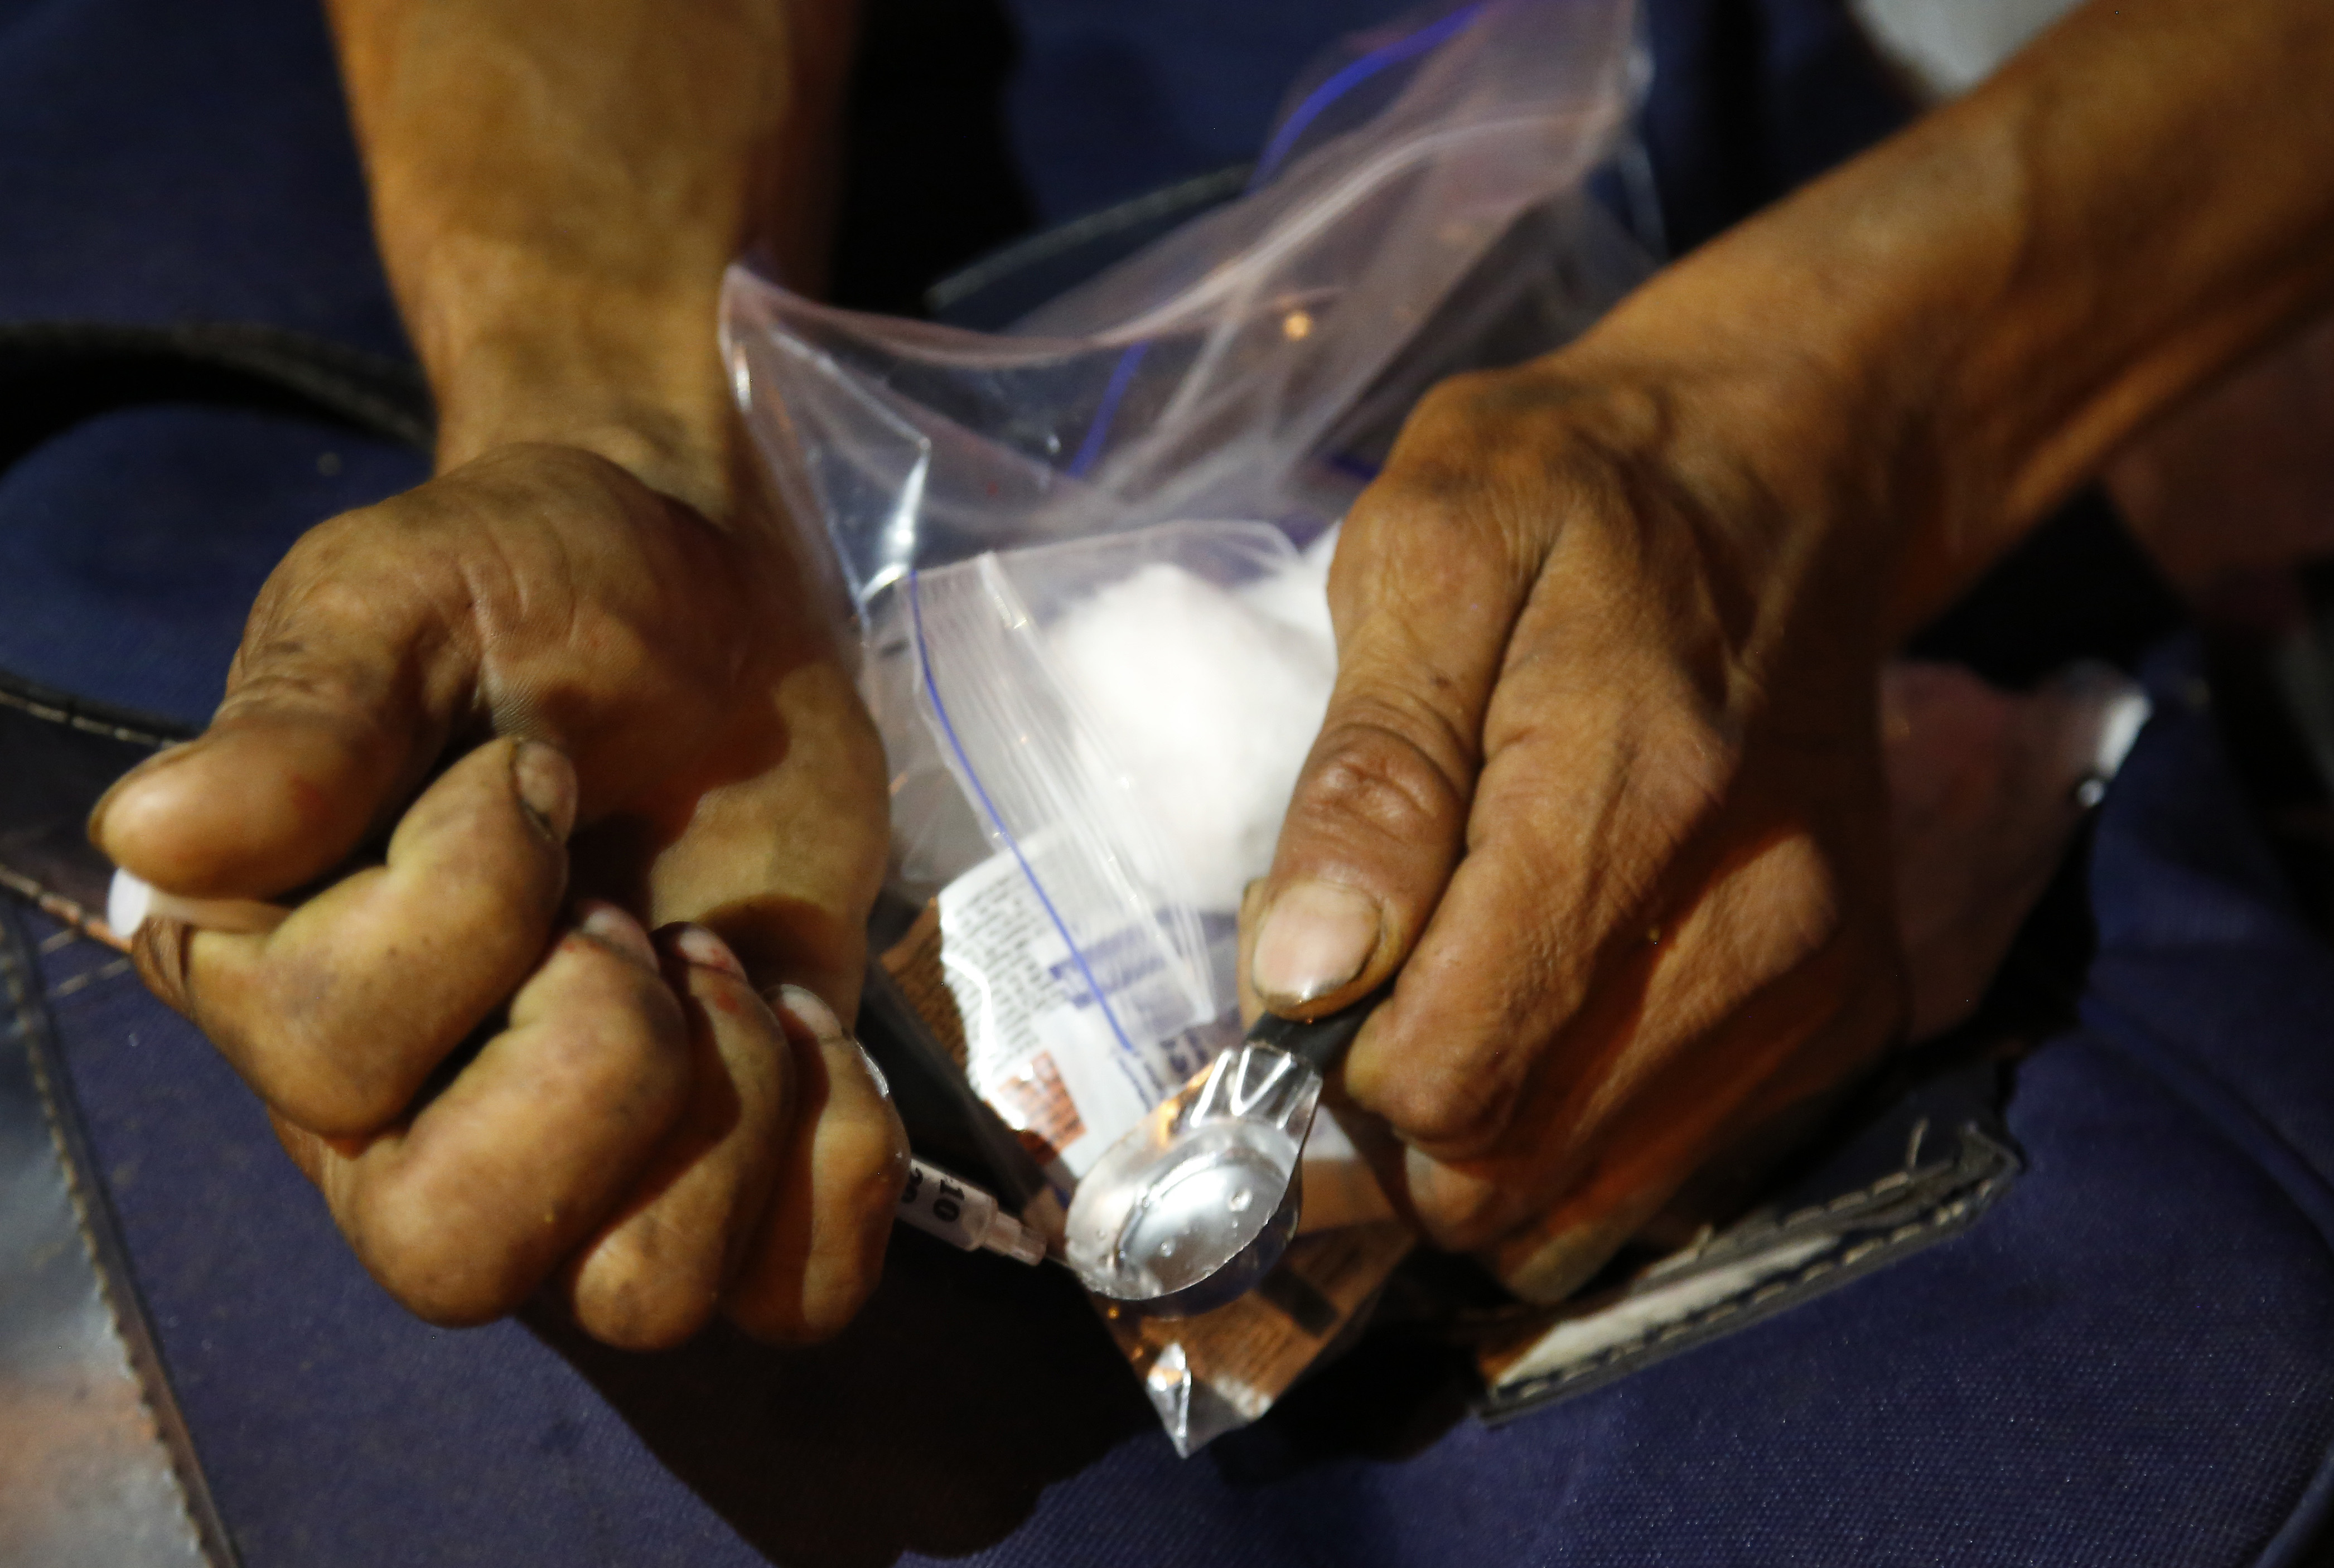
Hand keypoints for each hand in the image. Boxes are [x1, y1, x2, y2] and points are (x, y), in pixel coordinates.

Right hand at [92, 441, 905, 1346]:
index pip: (335, 1057)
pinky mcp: (732, 1168)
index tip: (534, 767)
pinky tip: (819, 1029)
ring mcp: (578, 1165)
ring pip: (639, 1299)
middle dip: (598, 1058)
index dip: (475, 898)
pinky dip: (837, 1168)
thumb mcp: (404, 596)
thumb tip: (160, 835)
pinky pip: (790, 1296)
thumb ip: (304, 715)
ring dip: (731, 1108)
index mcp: (278, 981)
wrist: (711, 597)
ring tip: (725, 961)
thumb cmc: (538, 585)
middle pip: (456, 1255)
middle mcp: (405, 1116)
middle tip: (641, 921)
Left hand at [1242, 343, 1907, 1300]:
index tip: (1314, 953)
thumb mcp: (1427, 555)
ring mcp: (1820, 990)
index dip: (1333, 1056)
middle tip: (1375, 971)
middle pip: (1501, 1174)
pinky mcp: (1848, 1024)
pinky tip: (1549, 1013)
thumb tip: (1303, 975)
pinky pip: (1659, 1189)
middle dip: (1389, 1116)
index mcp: (1637, 798)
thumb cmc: (1576, 497)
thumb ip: (1371, 771)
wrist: (1781, 480)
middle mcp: (1761, 928)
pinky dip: (1569, 1144)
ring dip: (1475, 1146)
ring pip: (1578, 1213)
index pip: (1447, 1075)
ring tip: (1461, 988)